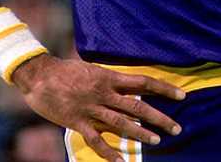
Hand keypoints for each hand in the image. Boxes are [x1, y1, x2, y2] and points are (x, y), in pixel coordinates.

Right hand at [13, 53, 184, 161]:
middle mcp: (104, 93)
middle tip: (176, 128)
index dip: (164, 89)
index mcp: (109, 77)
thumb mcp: (92, 68)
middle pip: (138, 106)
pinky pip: (96, 140)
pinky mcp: (78, 122)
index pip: (143, 82)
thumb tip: (127, 82)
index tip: (182, 95)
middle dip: (159, 117)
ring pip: (121, 123)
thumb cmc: (65, 70)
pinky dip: (109, 152)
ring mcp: (91, 108)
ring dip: (140, 133)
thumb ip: (109, 78)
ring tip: (157, 141)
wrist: (39, 75)